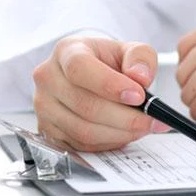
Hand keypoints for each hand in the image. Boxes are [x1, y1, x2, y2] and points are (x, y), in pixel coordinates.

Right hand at [32, 37, 168, 151]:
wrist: (91, 75)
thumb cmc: (108, 62)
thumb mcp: (130, 50)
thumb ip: (141, 58)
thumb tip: (140, 76)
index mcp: (67, 51)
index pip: (80, 68)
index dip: (110, 85)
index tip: (138, 96)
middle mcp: (48, 78)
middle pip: (85, 105)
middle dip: (125, 117)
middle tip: (151, 119)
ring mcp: (44, 106)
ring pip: (83, 130)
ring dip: (119, 133)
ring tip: (142, 127)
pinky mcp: (48, 130)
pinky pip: (80, 145)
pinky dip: (108, 143)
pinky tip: (124, 134)